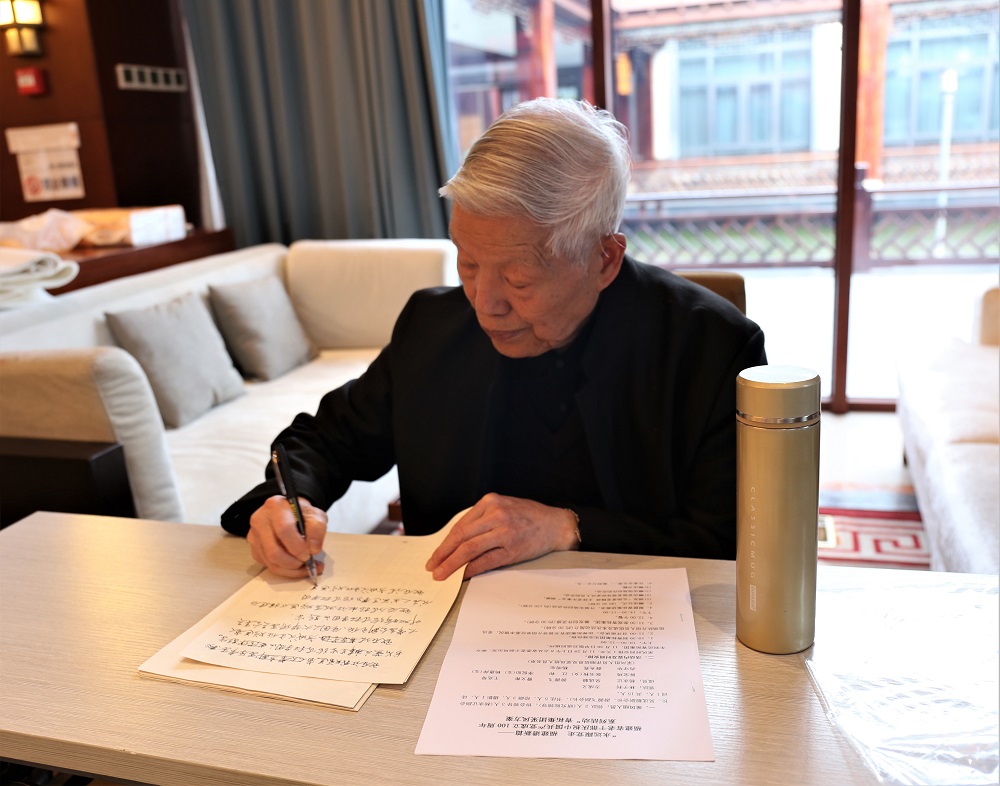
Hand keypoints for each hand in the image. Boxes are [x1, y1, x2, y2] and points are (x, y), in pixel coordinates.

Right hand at [247, 495, 326, 577]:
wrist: (289, 513)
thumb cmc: (301, 514)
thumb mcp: (315, 514)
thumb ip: (317, 529)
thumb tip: (313, 549)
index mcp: (275, 506)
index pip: (284, 530)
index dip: (298, 547)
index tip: (309, 554)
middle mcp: (260, 520)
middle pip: (273, 551)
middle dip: (293, 562)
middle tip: (307, 562)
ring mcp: (254, 536)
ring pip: (270, 562)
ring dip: (291, 569)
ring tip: (306, 567)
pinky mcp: (254, 548)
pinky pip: (268, 565)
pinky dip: (285, 570)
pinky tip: (296, 567)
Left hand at [425, 493, 579, 580]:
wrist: (556, 525)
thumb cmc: (529, 516)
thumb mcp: (504, 507)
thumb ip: (482, 519)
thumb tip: (457, 542)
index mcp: (491, 502)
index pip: (461, 525)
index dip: (445, 542)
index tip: (435, 555)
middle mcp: (496, 514)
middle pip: (461, 537)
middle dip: (443, 554)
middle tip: (432, 567)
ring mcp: (504, 532)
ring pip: (469, 549)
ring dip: (452, 564)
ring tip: (441, 574)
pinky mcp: (512, 549)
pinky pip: (485, 561)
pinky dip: (470, 570)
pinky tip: (462, 576)